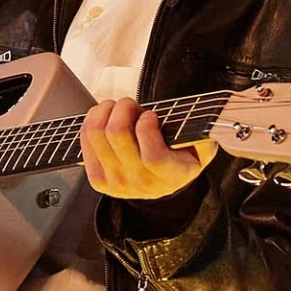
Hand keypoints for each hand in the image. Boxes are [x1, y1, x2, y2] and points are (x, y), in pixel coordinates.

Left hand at [81, 97, 218, 199]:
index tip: (151, 115)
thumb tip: (204, 124)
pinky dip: (92, 120)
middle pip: (117, 134)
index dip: (147, 127)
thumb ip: (205, 136)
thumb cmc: (178, 160)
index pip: (152, 155)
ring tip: (117, 108)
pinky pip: (85, 140)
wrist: (159, 185)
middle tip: (132, 104)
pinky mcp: (97, 180)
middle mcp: (141, 183)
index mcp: (169, 177)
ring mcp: (116, 183)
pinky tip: (105, 118)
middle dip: (124, 106)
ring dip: (106, 110)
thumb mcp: (201, 150)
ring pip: (97, 133)